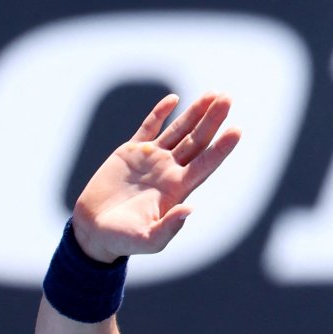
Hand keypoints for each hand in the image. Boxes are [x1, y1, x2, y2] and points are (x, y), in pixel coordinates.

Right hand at [72, 93, 240, 262]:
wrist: (94, 230)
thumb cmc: (124, 240)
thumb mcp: (148, 240)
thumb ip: (169, 228)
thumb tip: (189, 209)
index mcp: (178, 189)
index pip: (206, 163)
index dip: (222, 148)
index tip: (238, 130)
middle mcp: (170, 170)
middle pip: (198, 140)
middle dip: (213, 120)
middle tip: (228, 98)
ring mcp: (152, 159)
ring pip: (179, 130)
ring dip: (196, 112)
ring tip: (213, 94)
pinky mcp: (131, 152)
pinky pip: (149, 127)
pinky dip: (160, 113)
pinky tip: (174, 99)